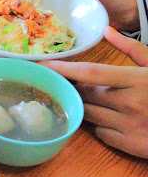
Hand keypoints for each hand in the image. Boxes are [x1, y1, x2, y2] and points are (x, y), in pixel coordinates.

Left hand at [43, 27, 147, 158]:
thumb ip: (132, 49)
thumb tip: (108, 31)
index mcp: (135, 80)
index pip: (90, 73)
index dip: (63, 69)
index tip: (40, 65)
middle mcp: (129, 103)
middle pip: (85, 94)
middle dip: (77, 88)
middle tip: (74, 83)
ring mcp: (129, 126)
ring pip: (89, 113)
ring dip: (86, 106)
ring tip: (98, 100)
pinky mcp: (130, 145)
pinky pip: (100, 133)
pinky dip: (100, 125)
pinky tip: (112, 119)